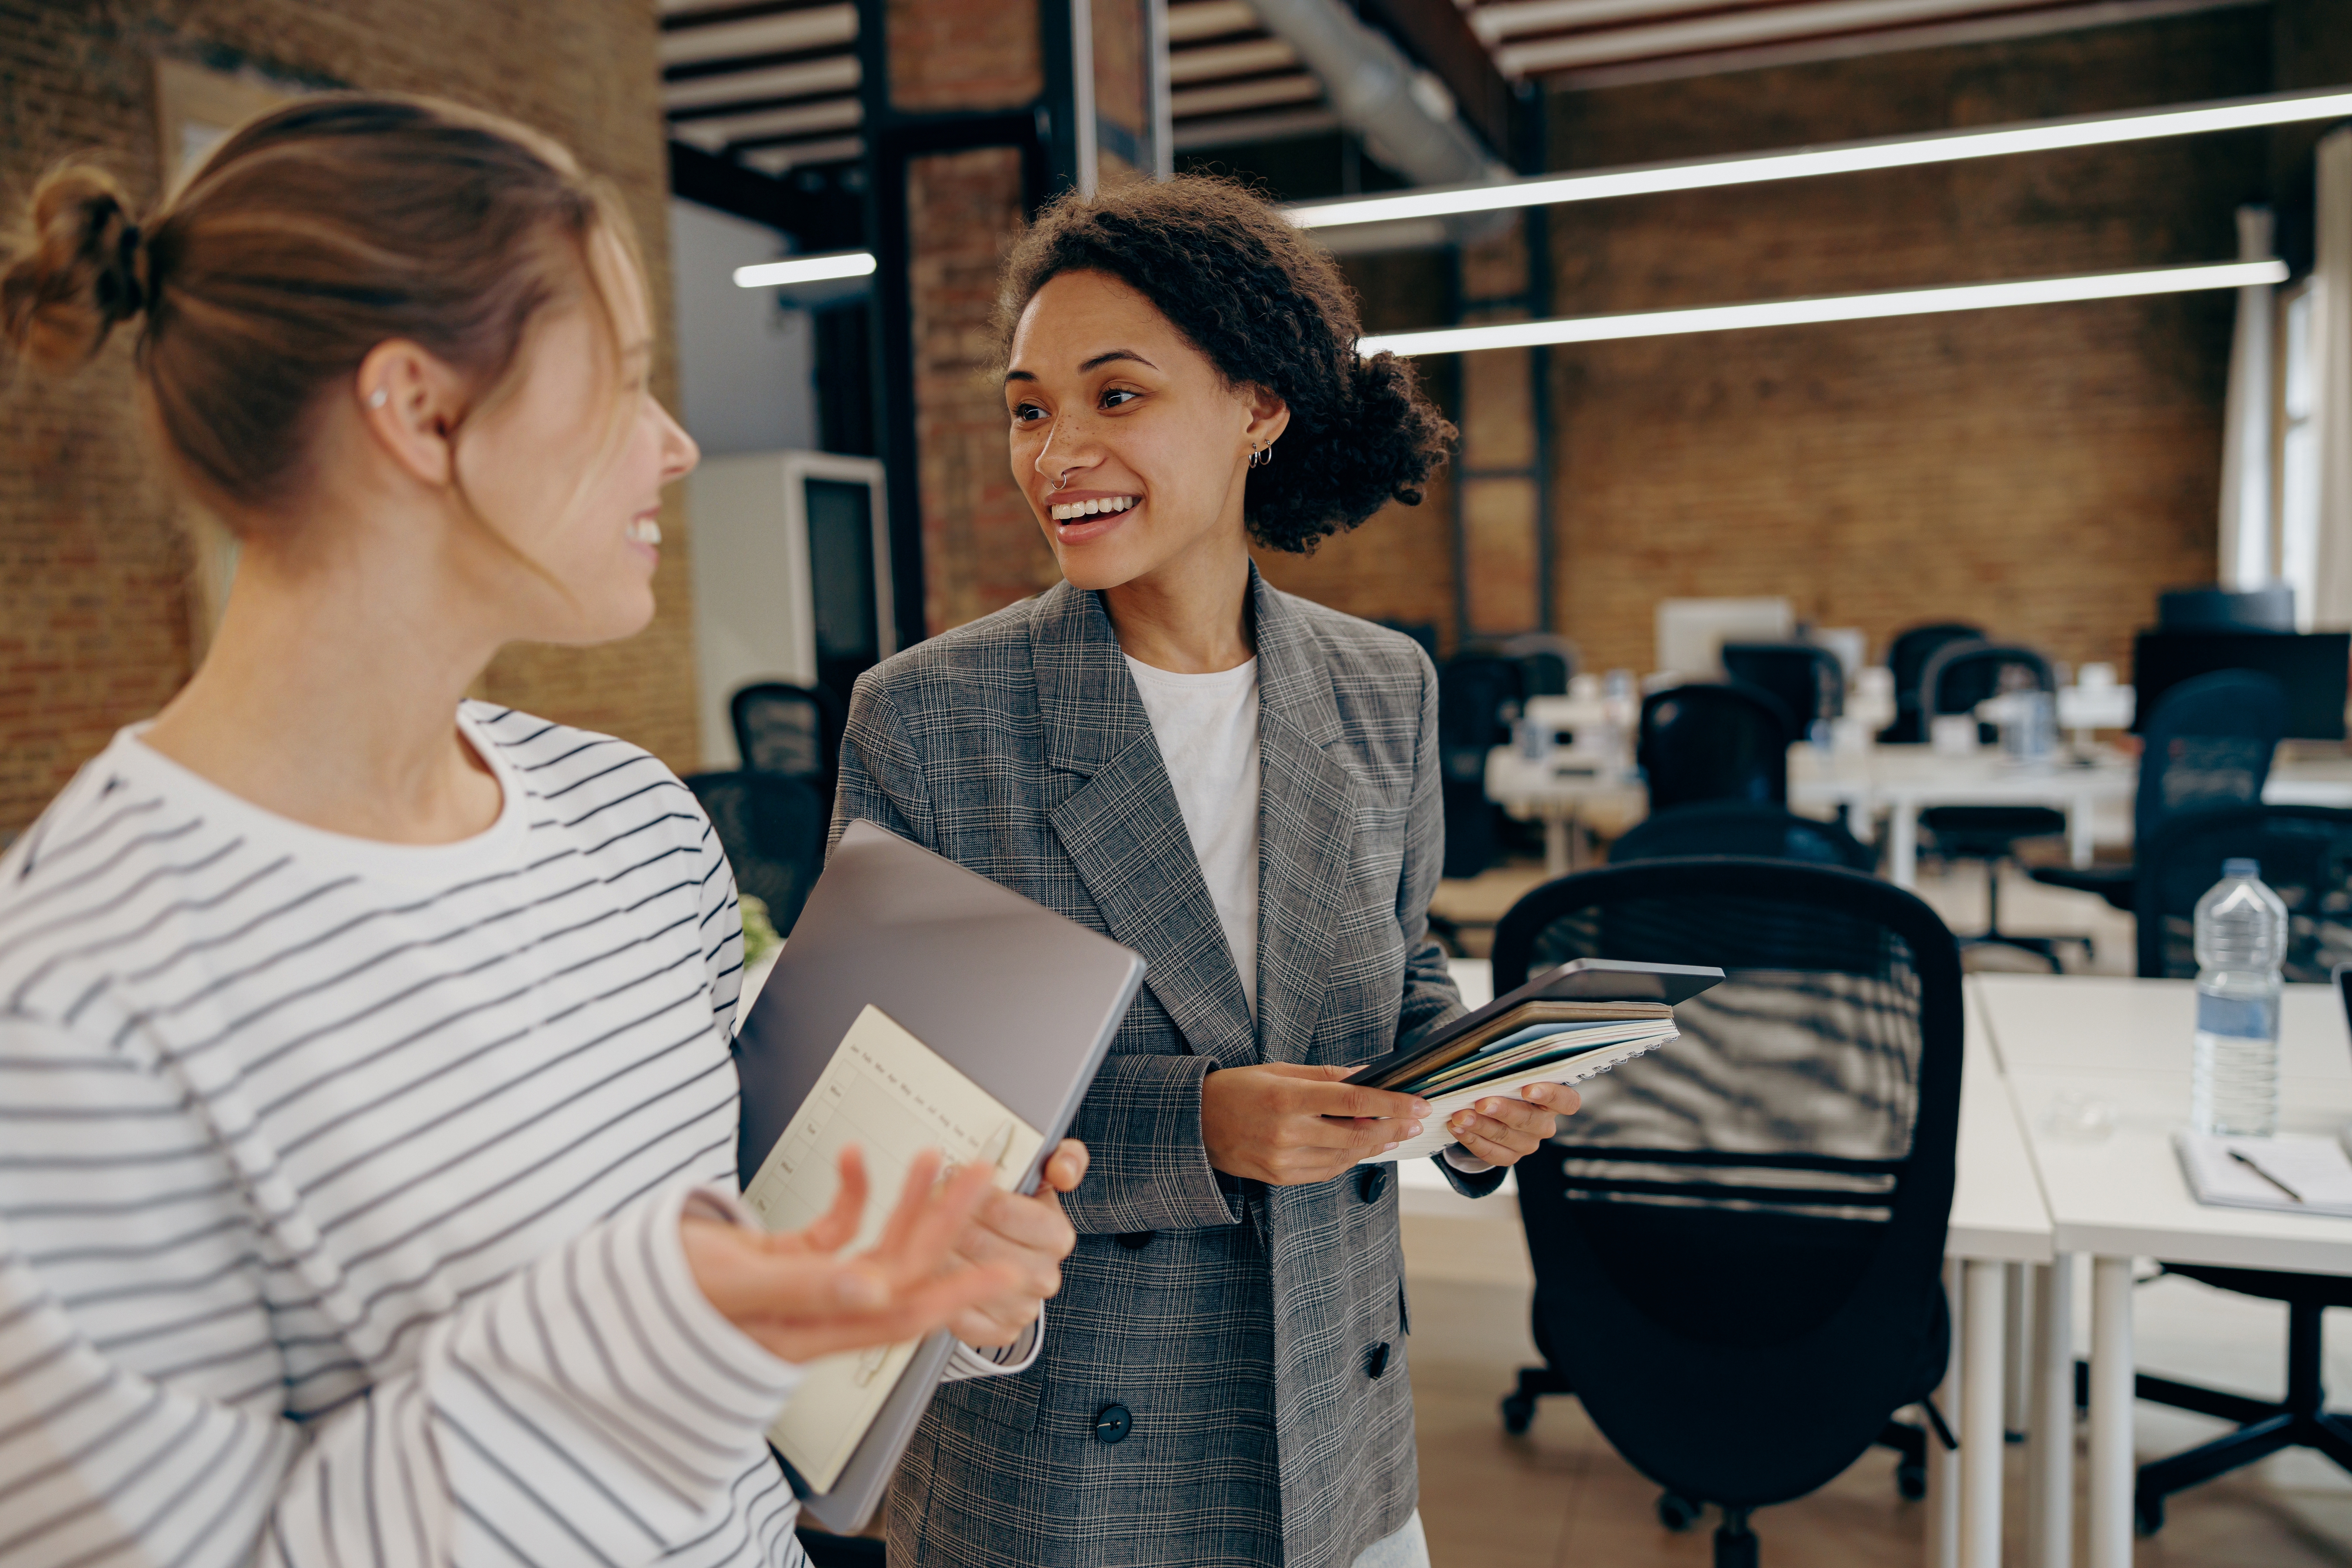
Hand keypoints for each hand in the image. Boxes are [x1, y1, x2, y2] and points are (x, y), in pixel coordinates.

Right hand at [684, 1146, 1020, 1363]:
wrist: (608, 1289)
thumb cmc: (656, 1296)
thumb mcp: (732, 1286)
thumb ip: (806, 1288)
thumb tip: (875, 1292)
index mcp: (810, 1332)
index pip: (902, 1313)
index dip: (957, 1291)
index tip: (1004, 1269)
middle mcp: (816, 1313)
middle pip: (901, 1270)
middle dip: (946, 1223)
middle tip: (982, 1177)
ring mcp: (805, 1287)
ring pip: (877, 1246)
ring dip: (908, 1203)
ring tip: (939, 1159)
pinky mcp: (787, 1262)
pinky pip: (836, 1229)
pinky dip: (850, 1194)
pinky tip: (852, 1159)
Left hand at [945, 1139, 1087, 1347]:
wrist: (1010, 1261)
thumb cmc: (1020, 1214)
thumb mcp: (1045, 1177)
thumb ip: (1064, 1160)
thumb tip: (1062, 1172)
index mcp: (1056, 1235)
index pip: (1004, 1211)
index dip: (969, 1194)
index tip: (949, 1179)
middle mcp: (1044, 1276)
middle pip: (979, 1244)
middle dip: (947, 1223)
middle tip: (928, 1206)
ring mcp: (1023, 1308)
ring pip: (964, 1279)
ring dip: (937, 1257)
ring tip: (922, 1238)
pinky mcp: (1000, 1332)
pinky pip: (960, 1317)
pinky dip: (941, 1296)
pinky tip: (931, 1276)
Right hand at [1200, 1063, 1430, 1185]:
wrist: (1193, 1124)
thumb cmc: (1235, 1090)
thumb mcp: (1277, 1070)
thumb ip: (1324, 1076)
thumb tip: (1366, 1075)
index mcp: (1287, 1096)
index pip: (1353, 1099)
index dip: (1392, 1102)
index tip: (1417, 1103)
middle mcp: (1287, 1131)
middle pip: (1356, 1133)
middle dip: (1392, 1128)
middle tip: (1414, 1121)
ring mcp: (1283, 1159)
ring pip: (1344, 1156)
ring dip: (1373, 1145)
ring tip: (1392, 1133)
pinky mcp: (1279, 1177)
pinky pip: (1326, 1171)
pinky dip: (1347, 1159)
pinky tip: (1360, 1148)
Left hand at [1443, 1082, 1581, 1166]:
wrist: (1495, 1111)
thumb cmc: (1506, 1086)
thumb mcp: (1512, 1075)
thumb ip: (1510, 1070)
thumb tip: (1488, 1060)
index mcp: (1553, 1102)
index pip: (1566, 1101)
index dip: (1550, 1095)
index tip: (1528, 1089)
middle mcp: (1543, 1124)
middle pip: (1529, 1120)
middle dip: (1503, 1110)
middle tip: (1481, 1103)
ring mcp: (1527, 1143)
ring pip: (1505, 1137)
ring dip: (1480, 1126)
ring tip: (1459, 1116)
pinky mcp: (1510, 1156)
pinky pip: (1491, 1152)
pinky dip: (1471, 1139)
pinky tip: (1456, 1128)